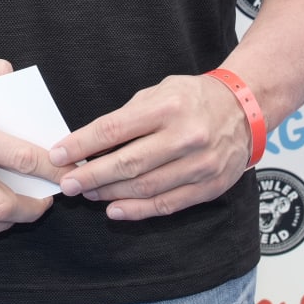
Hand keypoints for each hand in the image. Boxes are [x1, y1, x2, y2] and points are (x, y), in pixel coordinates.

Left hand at [50, 73, 251, 220]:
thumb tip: (90, 143)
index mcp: (168, 106)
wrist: (244, 108)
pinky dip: (137, 211)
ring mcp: (199, 164)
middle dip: (90, 175)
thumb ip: (128, 117)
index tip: (59, 154)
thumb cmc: (193, 97)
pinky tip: (115, 209)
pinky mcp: (208, 186)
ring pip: (144, 187)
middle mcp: (185, 136)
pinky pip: (166, 204)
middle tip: (66, 182)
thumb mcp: (159, 92)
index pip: (114, 128)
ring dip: (109, 194)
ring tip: (87, 193)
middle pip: (127, 163)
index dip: (82, 144)